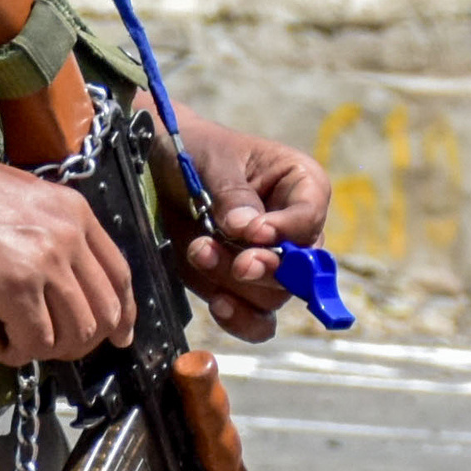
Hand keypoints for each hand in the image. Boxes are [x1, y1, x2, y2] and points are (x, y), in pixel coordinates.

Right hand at [0, 130, 133, 365]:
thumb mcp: (13, 201)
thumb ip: (43, 232)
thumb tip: (54, 282)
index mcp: (72, 209)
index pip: (120, 273)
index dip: (122, 314)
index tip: (116, 336)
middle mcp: (69, 231)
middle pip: (105, 310)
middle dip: (81, 341)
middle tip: (46, 346)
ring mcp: (45, 258)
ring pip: (77, 333)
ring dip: (47, 349)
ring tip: (14, 342)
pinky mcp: (13, 285)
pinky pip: (36, 342)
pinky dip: (18, 353)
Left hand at [168, 113, 331, 333]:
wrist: (160, 169)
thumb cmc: (197, 150)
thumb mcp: (214, 159)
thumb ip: (233, 194)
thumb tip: (248, 229)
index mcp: (301, 186)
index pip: (310, 216)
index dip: (288, 230)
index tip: (257, 233)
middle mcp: (295, 229)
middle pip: (301, 269)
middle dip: (265, 268)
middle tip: (239, 264)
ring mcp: (271, 262)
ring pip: (273, 295)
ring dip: (234, 283)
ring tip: (198, 252)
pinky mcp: (244, 287)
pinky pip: (258, 320)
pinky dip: (241, 320)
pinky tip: (218, 304)